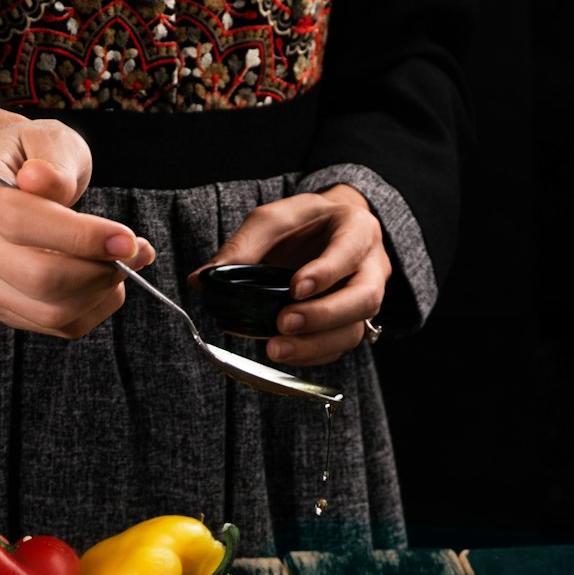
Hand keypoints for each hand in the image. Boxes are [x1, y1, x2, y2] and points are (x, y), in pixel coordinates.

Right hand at [0, 120, 154, 337]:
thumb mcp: (46, 139)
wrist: (0, 182)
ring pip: (51, 311)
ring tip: (122, 264)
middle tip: (133, 252)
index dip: (80, 237)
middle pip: (38, 278)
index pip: (21, 222)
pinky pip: (58, 325)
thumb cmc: (30, 158)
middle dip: (98, 271)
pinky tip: (105, 282)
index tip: (128, 240)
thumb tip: (44, 181)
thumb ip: (53, 161)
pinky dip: (94, 308)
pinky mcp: (1, 308)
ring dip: (100, 293)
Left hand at [189, 186, 389, 365]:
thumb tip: (202, 278)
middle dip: (324, 316)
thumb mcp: (274, 220)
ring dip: (315, 345)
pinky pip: (339, 347)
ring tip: (277, 348)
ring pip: (354, 330)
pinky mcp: (353, 324)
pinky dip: (312, 355)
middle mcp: (370, 266)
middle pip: (363, 298)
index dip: (326, 272)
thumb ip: (243, 246)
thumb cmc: (306, 224)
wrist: (331, 232)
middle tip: (284, 323)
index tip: (295, 287)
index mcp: (356, 229)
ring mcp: (365, 299)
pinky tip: (286, 353)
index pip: (350, 251)